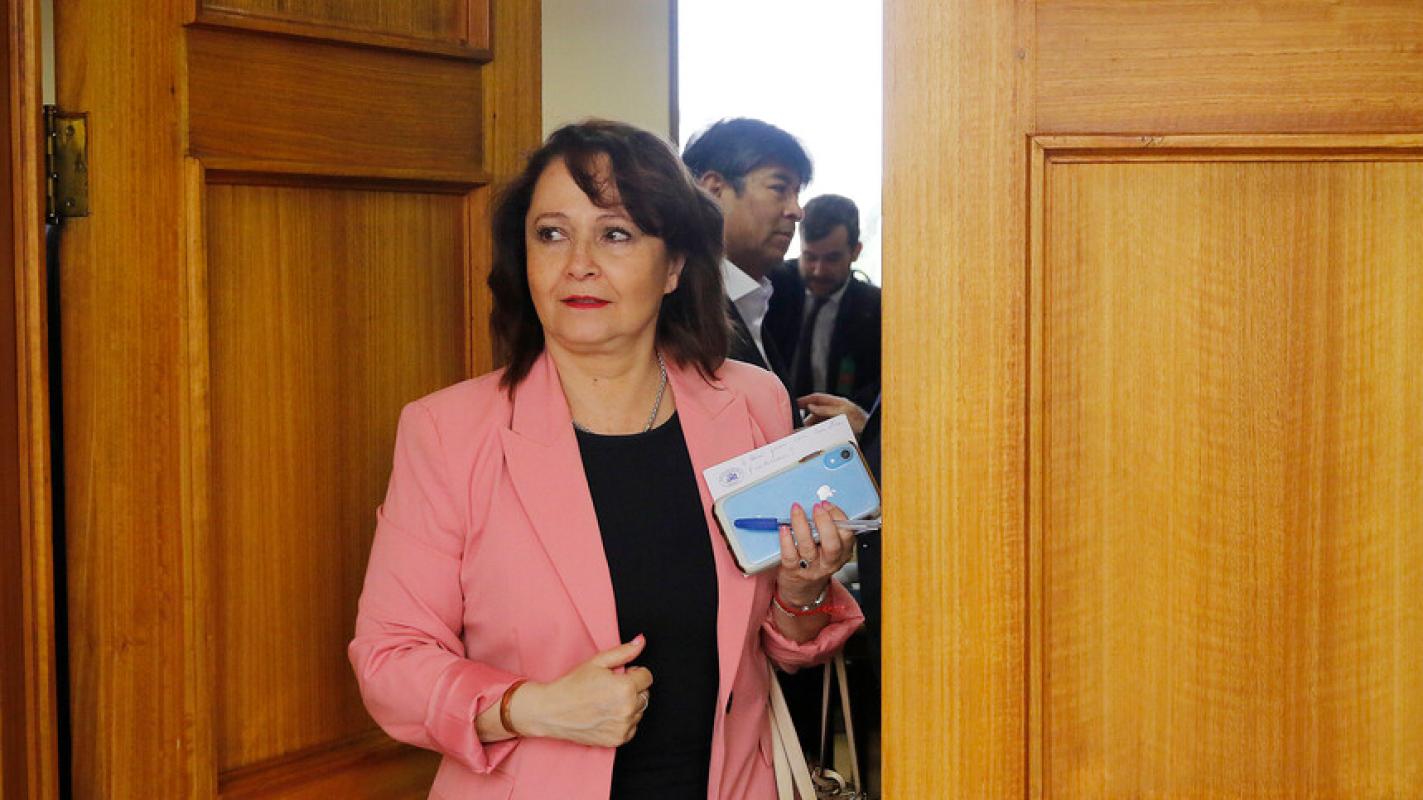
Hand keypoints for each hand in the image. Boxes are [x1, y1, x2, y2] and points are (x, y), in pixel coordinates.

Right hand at [513, 636, 652, 746]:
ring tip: (606, 702)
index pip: (647, 676)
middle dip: (632, 689)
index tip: (618, 675)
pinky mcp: (618, 740)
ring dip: (629, 705)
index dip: (633, 673)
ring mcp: (623, 727)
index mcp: (625, 688)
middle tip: (609, 688)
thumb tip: (641, 641)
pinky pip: (632, 727)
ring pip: (639, 711)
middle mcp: (627, 709)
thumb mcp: (597, 662)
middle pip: (645, 694)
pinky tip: (606, 715)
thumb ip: (624, 652)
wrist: (552, 711)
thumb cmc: (572, 685)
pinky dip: (623, 721)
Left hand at [775, 501, 854, 606]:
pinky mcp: (793, 571)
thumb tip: (821, 506)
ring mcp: (810, 568)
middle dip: (825, 522)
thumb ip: (830, 531)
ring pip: (808, 546)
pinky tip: (784, 528)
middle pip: (832, 544)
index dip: (838, 517)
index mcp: (842, 554)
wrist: (802, 591)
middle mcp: (828, 562)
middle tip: (817, 507)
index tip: (826, 504)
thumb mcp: (830, 550)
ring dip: (802, 525)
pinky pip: (790, 555)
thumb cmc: (816, 564)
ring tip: (797, 510)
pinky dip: (786, 540)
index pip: (847, 535)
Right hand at [796, 393, 867, 433]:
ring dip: (811, 429)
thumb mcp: (843, 412)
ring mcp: (835, 422)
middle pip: (815, 413)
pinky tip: (813, 439)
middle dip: (806, 419)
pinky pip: (822, 433)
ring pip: (818, 424)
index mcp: (837, 403)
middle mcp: (835, 412)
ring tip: (805, 434)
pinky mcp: (836, 433)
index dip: (805, 400)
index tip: (794, 403)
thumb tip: (811, 406)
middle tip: (798, 426)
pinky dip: (816, 436)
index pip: (817, 398)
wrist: (871, 435)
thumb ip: (826, 409)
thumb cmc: (862, 421)